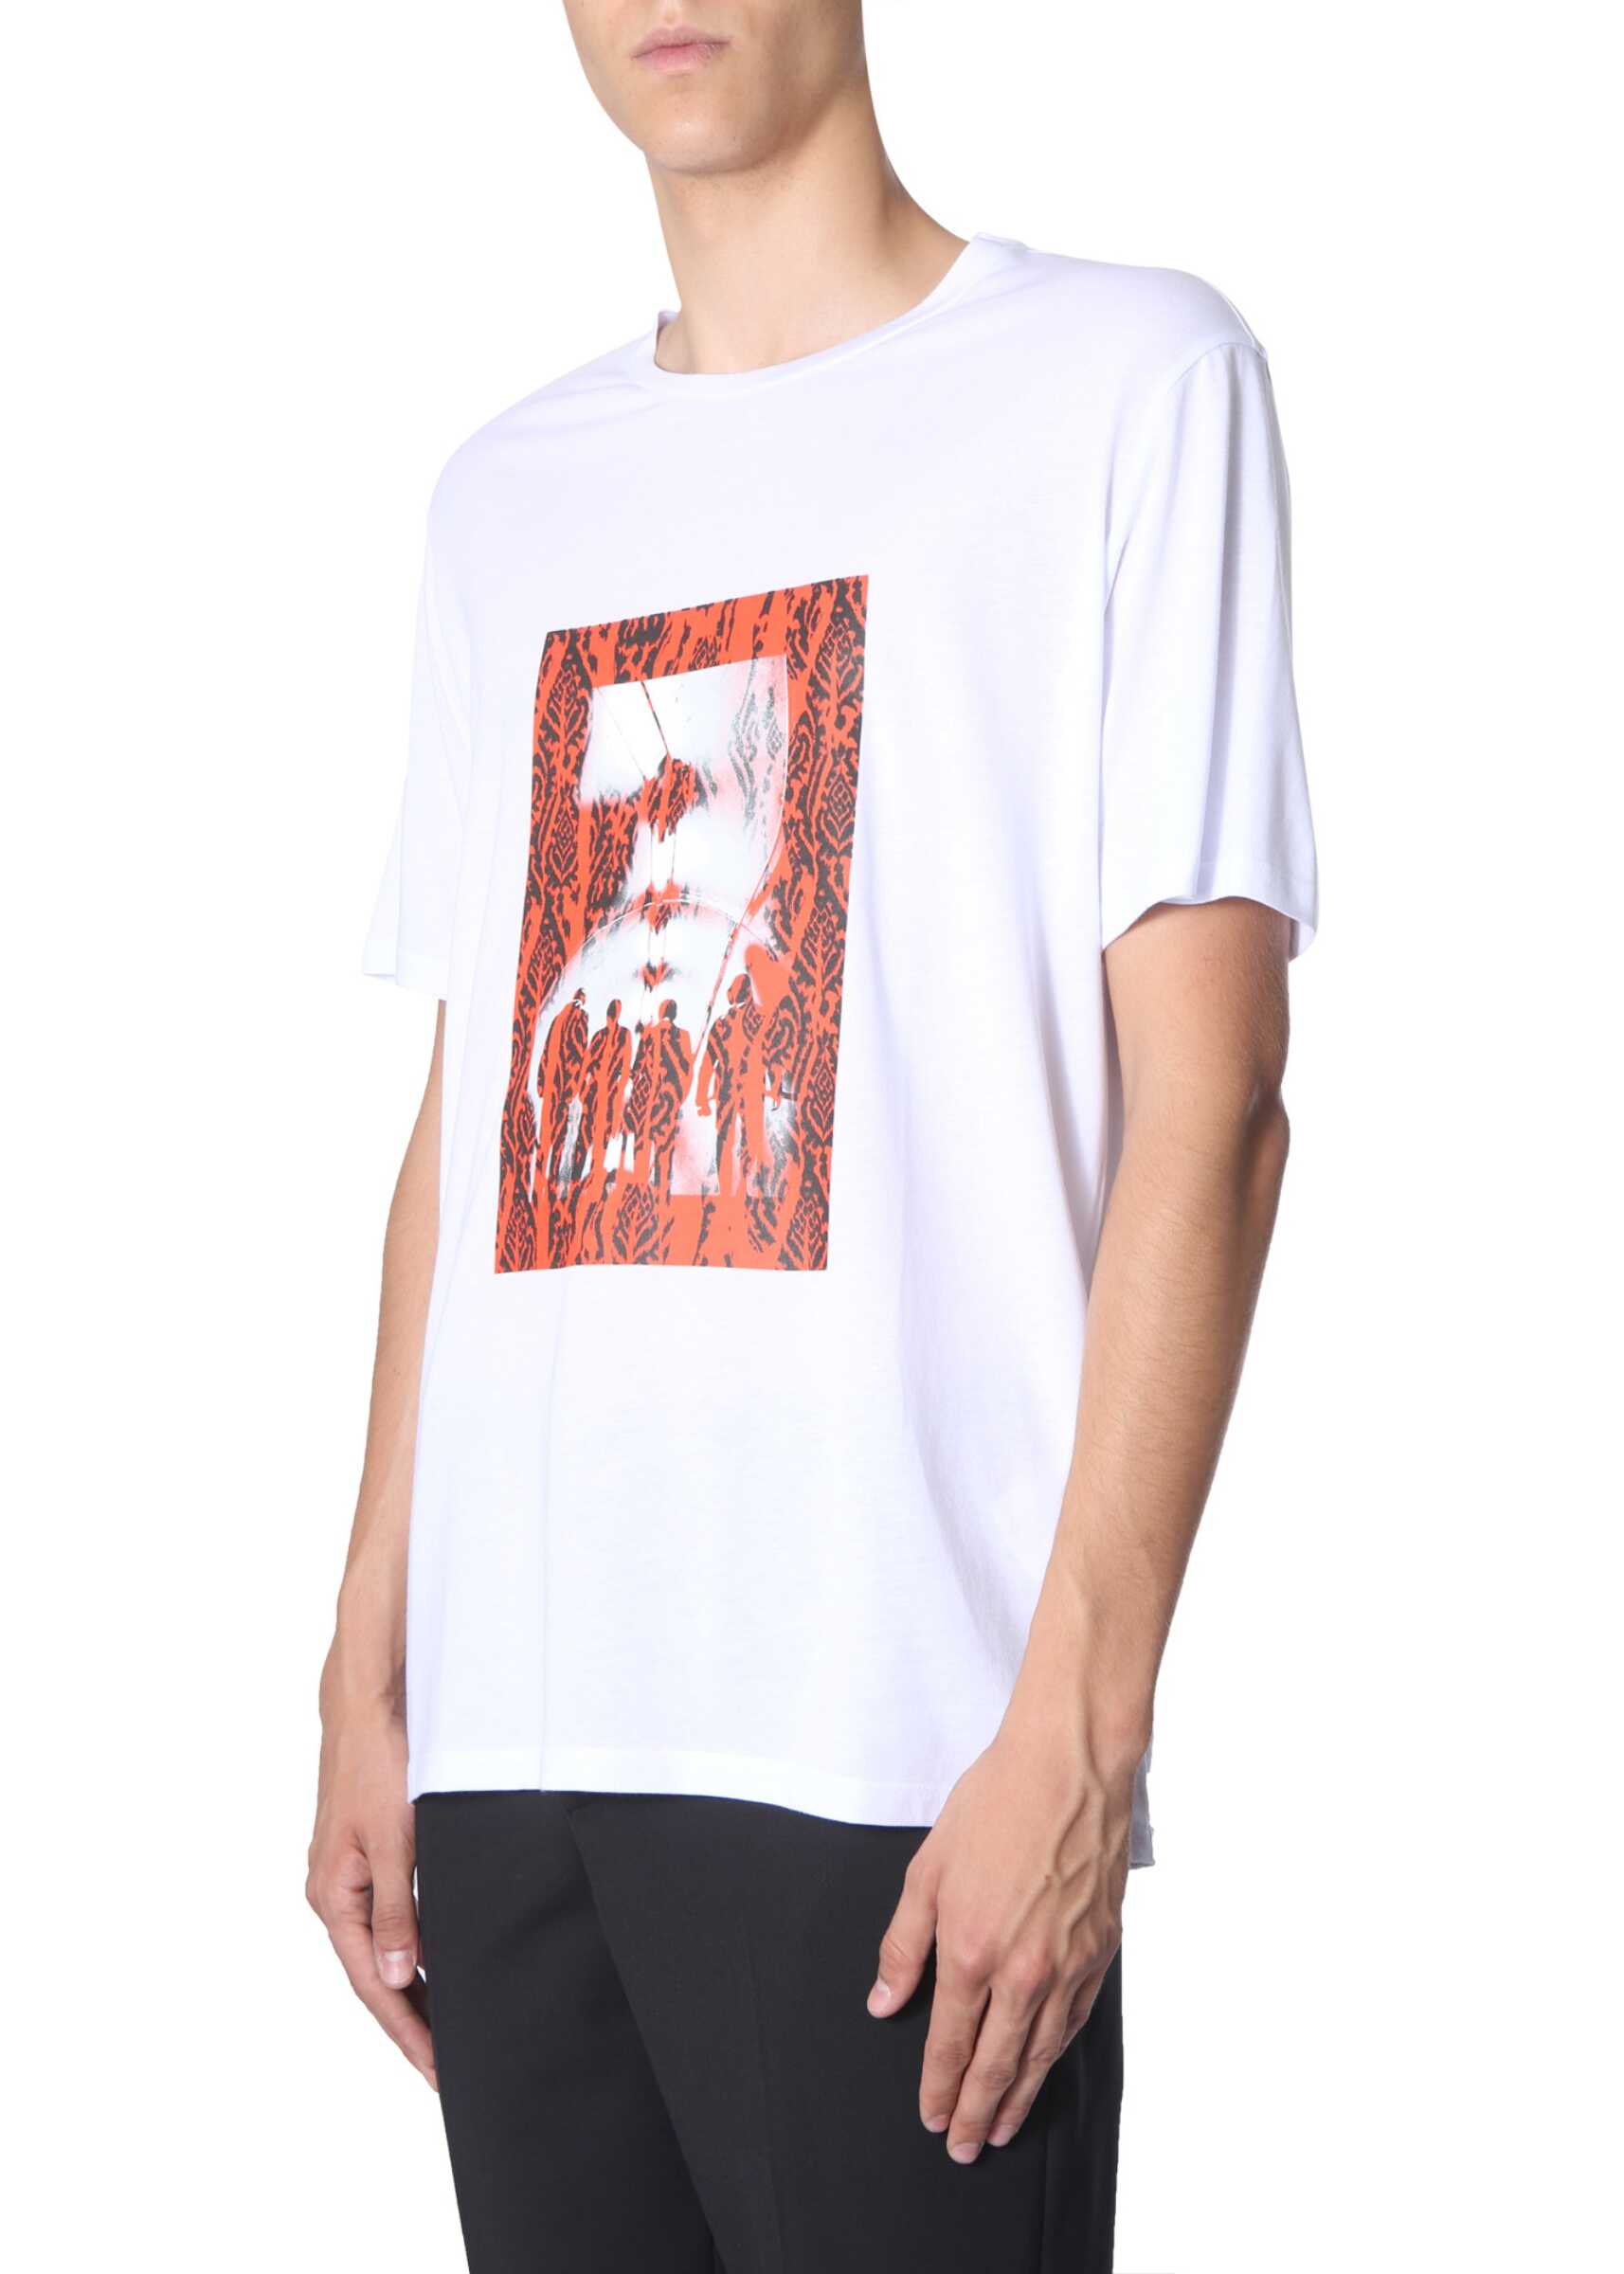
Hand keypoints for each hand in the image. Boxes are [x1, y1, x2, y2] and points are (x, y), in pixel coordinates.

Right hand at [306, 1685, 435, 2088]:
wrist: (367, 1707)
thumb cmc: (378, 1765)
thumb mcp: (394, 1843)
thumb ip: (397, 1913)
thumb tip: (397, 1978)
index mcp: (332, 1896)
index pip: (372, 1984)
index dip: (407, 2031)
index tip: (437, 2069)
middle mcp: (333, 1892)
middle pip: (374, 1975)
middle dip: (410, 2022)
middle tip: (448, 2066)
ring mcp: (347, 1875)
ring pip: (380, 1950)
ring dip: (412, 1989)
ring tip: (445, 2029)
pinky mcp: (364, 1856)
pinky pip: (387, 1919)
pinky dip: (410, 1948)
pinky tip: (434, 1964)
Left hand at [867, 1715, 1133, 2161]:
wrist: (1069, 1768)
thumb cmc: (994, 1805)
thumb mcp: (926, 1869)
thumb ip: (902, 1945)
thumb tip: (883, 2002)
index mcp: (970, 1951)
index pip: (949, 2042)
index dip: (937, 2086)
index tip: (930, 2117)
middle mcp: (1022, 1972)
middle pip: (996, 2064)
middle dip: (975, 2111)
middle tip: (963, 2148)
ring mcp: (1067, 1966)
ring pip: (1040, 2053)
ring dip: (1018, 2097)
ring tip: (1001, 2128)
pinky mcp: (1101, 1952)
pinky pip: (1074, 2021)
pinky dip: (1056, 2055)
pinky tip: (1044, 2067)